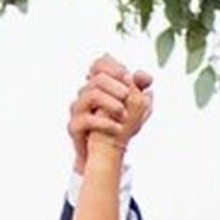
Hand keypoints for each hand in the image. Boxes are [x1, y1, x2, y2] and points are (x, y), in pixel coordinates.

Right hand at [68, 55, 153, 171]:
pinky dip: (105, 124)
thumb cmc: (118, 126)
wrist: (103, 155)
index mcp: (97, 85)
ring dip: (111, 103)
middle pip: (98, 79)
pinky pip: (86, 120)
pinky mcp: (73, 126)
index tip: (128, 78)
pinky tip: (118, 129)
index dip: (114, 67)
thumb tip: (145, 77)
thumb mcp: (134, 108)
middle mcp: (85, 94)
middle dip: (116, 86)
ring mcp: (77, 109)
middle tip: (127, 96)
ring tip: (124, 114)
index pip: (100, 64)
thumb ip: (140, 90)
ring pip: (92, 95)